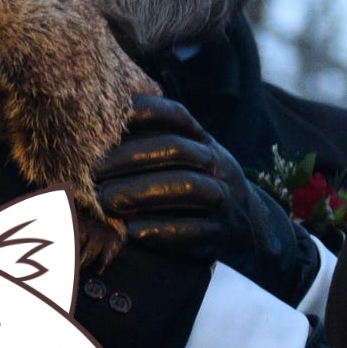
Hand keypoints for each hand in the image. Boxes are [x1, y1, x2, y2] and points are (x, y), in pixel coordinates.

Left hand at [93, 95, 319, 301]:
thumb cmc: (202, 186)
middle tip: (93, 171)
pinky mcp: (223, 234)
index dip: (144, 113)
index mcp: (205, 142)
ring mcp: (226, 199)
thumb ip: (156, 141)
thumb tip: (97, 125)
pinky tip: (132, 231)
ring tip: (105, 200)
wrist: (253, 228)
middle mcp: (219, 164)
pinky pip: (196, 230)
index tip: (104, 120)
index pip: (177, 117)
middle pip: (177, 150)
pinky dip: (163, 230)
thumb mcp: (191, 157)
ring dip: (142, 192)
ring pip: (189, 187)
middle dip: (131, 158)